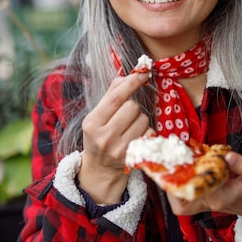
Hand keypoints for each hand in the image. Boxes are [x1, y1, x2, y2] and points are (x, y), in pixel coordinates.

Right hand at [78, 72, 153, 203]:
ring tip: (129, 127)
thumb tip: (129, 75)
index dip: (131, 83)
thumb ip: (112, 94)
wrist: (101, 168)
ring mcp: (119, 149)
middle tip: (125, 116)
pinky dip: (146, 131)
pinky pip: (149, 133)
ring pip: (143, 119)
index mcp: (92, 123)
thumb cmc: (100, 135)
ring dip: (140, 119)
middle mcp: (104, 137)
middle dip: (132, 107)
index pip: (116, 98)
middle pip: (132, 107)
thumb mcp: (98, 115)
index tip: (143, 73)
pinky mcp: (133, 157)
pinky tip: (135, 137)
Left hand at [168, 151, 241, 241]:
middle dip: (171, 184)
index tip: (186, 162)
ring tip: (172, 158)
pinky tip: (181, 161)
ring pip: (179, 202)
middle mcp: (214, 203)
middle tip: (169, 160)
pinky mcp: (203, 200)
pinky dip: (177, 180)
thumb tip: (228, 157)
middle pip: (182, 205)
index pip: (208, 196)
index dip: (194, 182)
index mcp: (231, 196)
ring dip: (171, 181)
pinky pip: (183, 195)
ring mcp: (206, 203)